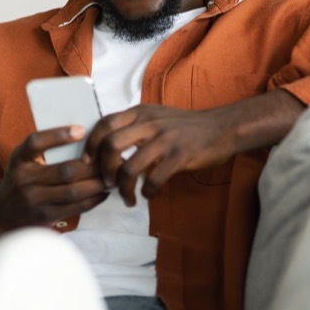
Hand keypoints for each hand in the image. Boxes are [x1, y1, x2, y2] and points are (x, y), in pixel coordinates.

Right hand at [0, 126, 108, 240]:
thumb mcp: (24, 158)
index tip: (82, 130)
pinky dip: (93, 199)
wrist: (3, 211)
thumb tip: (84, 133)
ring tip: (111, 176)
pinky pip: (75, 208)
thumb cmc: (22, 176)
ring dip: (97, 184)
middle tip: (110, 159)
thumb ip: (45, 147)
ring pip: (73, 191)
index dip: (58, 135)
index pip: (36, 142)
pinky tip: (103, 191)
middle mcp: (24, 180)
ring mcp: (34, 201)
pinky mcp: (45, 217)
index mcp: (19, 159)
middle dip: (93, 165)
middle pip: (65, 171)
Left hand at [84, 90, 306, 205]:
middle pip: (111, 145)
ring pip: (131, 166)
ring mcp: (165, 139)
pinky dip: (147, 191)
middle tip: (107, 183)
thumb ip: (134, 126)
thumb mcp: (156, 116)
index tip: (88, 163)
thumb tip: (107, 148)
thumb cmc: (186, 126)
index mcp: (140, 112)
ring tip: (127, 197)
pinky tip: (148, 195)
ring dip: (123, 187)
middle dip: (104, 169)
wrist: (221, 127)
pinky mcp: (180, 155)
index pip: (104, 124)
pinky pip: (155, 178)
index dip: (90, 145)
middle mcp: (150, 123)